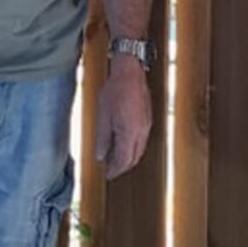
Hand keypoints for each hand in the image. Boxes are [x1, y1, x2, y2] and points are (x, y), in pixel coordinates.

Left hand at [95, 57, 151, 179]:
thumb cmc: (115, 90)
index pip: (123, 160)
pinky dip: (133, 146)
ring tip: (115, 156)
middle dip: (122, 166)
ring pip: (140, 149)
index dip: (115, 169)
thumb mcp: (102, 115)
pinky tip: (123, 142)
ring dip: (128, 156)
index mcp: (129, 133)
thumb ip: (102, 138)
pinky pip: (142, 139)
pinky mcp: (148, 118)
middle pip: (134, 158)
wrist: (130, 72)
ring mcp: (147, 125)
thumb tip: (100, 155)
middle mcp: (141, 132)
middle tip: (111, 168)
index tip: (107, 174)